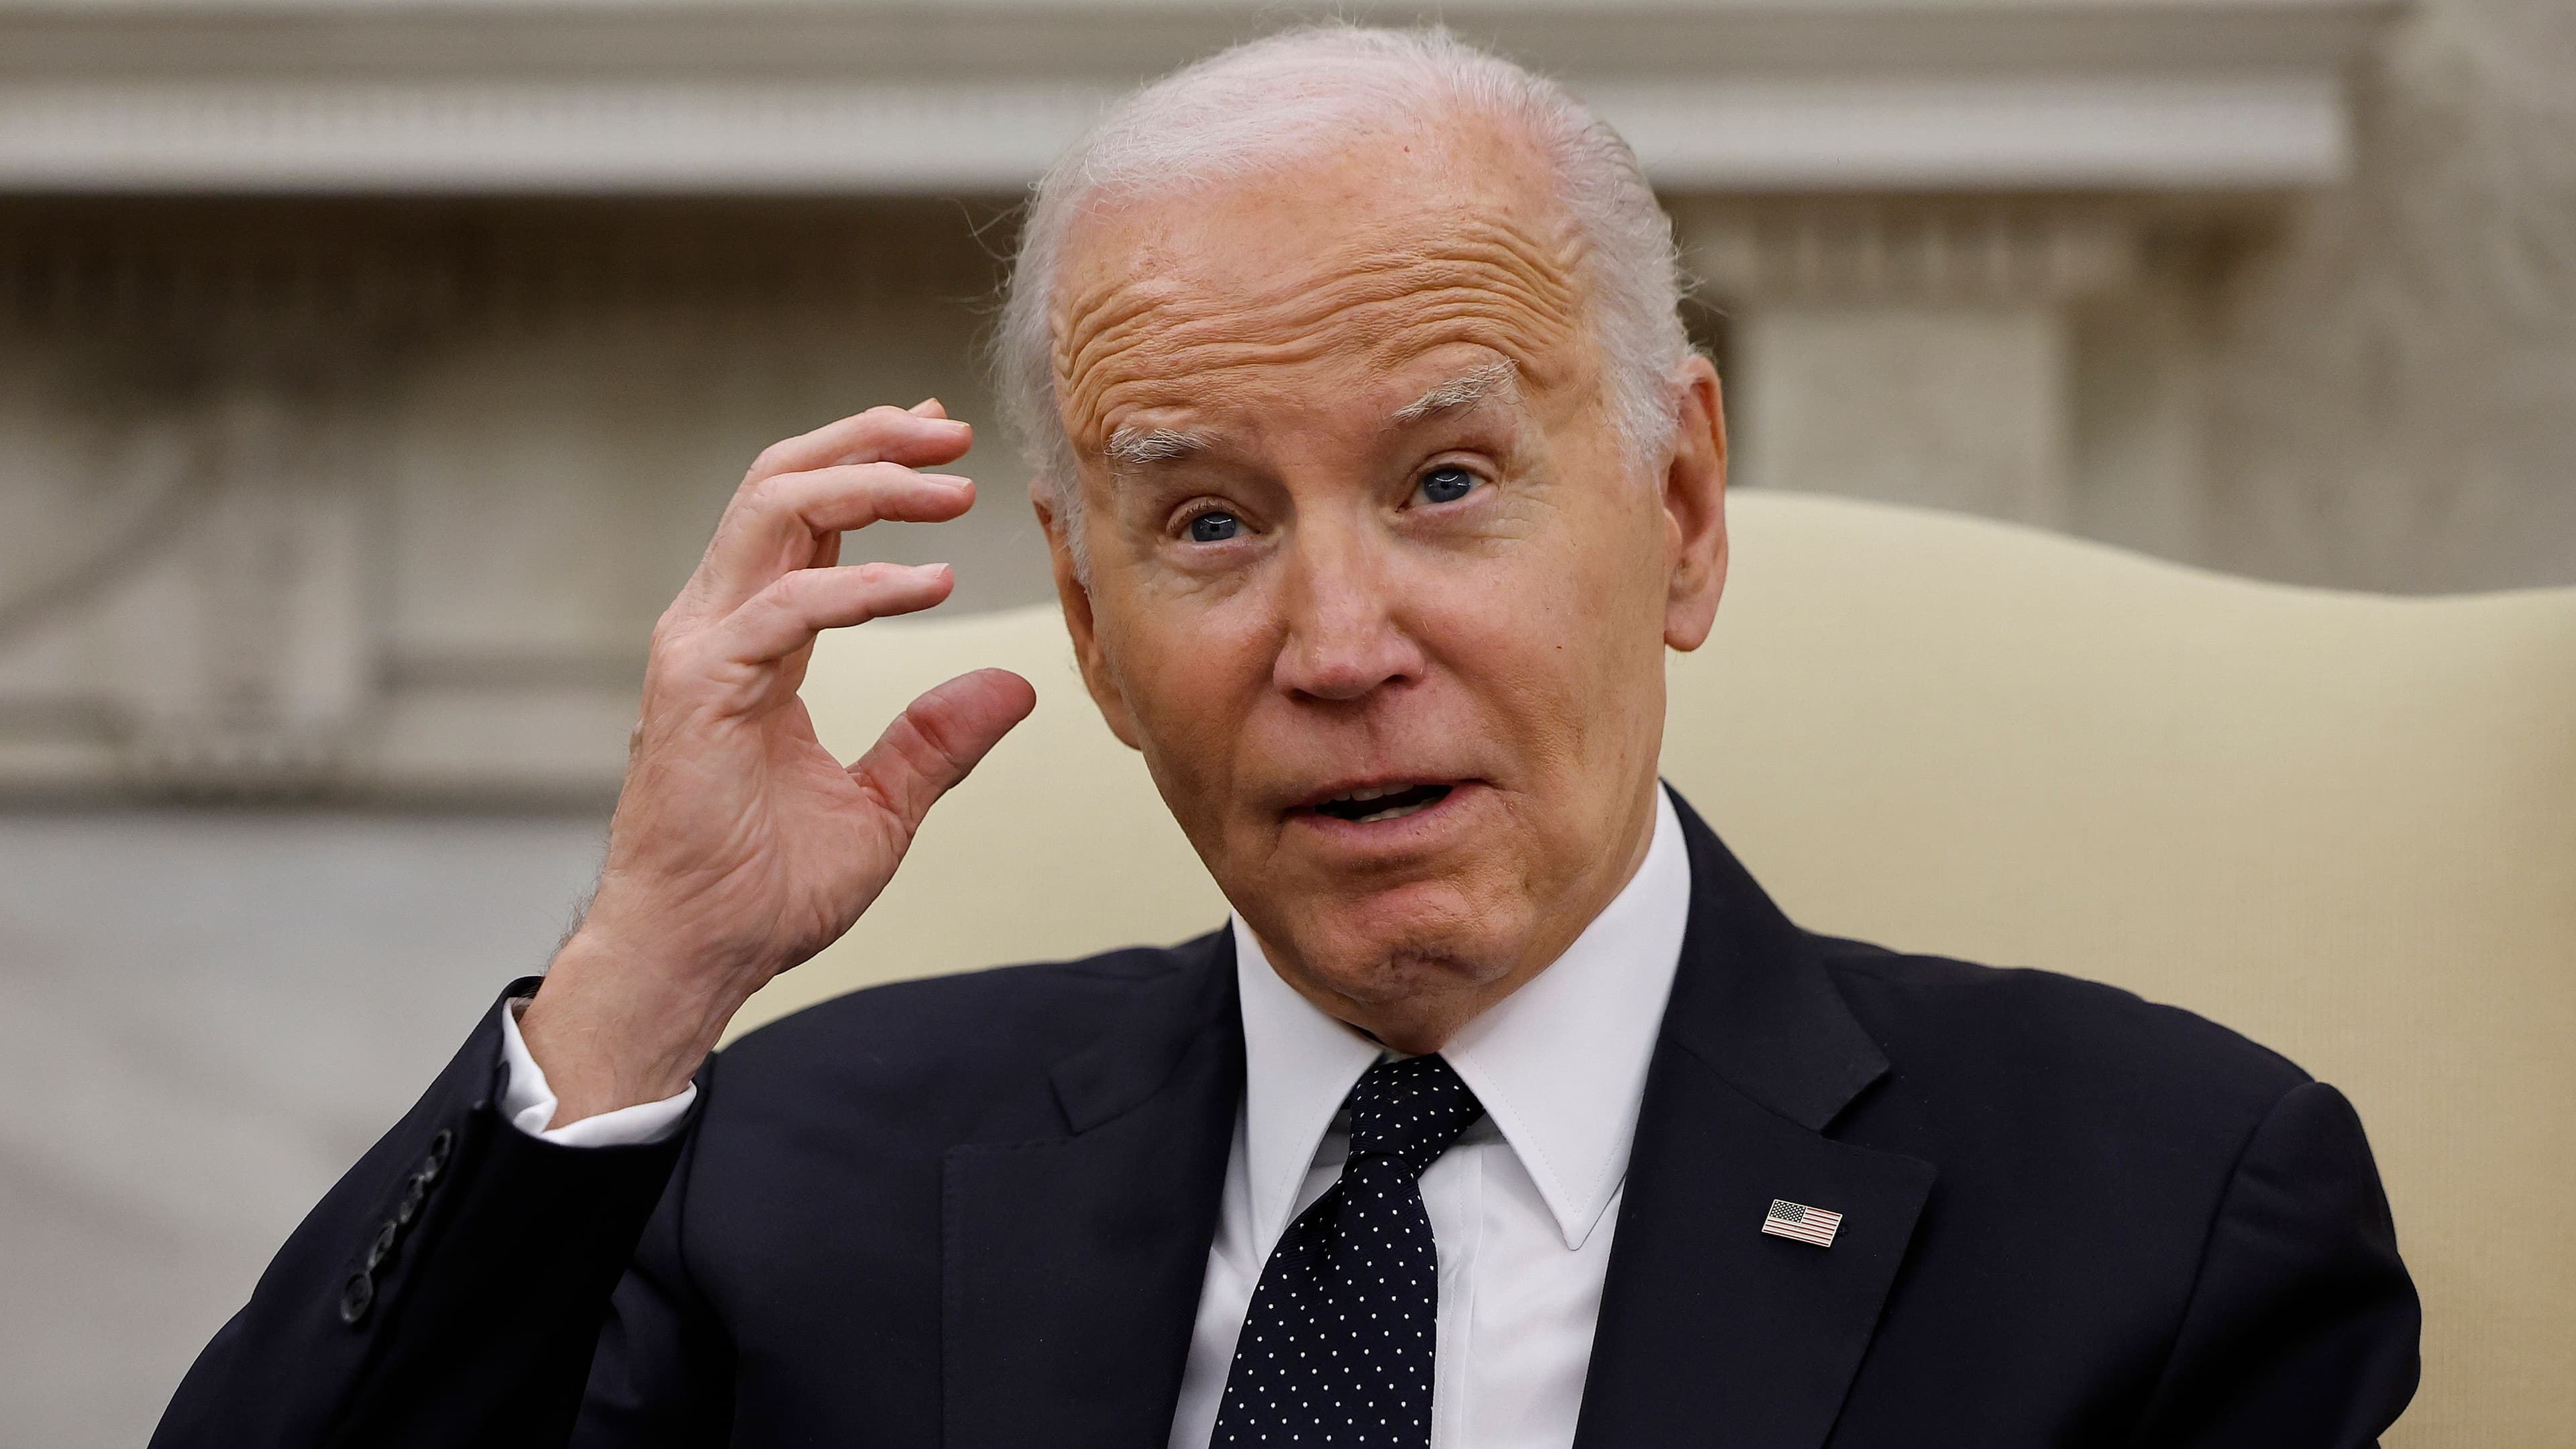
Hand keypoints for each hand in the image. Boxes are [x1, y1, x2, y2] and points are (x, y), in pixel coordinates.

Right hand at [521, 401, 1037, 1123]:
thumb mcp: (881, 807)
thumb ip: (935, 740)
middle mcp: (720, 625)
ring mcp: (701, 649)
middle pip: (783, 483)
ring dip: (869, 484)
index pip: (805, 519)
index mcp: (754, 640)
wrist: (698, 953)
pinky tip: (933, 586)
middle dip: (869, 441)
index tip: (942, 445)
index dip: (870, 467)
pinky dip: (864, 587)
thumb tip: (1009, 689)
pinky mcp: (699, 687)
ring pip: (775, 512)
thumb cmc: (763, 891)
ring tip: (953, 486)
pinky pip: (787, 607)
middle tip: (950, 428)